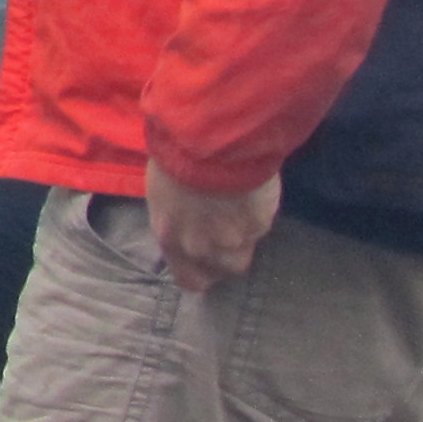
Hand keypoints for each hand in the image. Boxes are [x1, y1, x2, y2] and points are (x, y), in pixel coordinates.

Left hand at [143, 161, 280, 293]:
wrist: (210, 142)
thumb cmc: (175, 157)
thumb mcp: (162, 191)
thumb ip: (175, 217)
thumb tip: (184, 222)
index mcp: (171, 239)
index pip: (188, 279)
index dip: (199, 272)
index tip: (204, 262)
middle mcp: (202, 248)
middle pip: (220, 272)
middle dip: (223, 258)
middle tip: (226, 233)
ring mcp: (233, 240)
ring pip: (242, 255)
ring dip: (243, 240)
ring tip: (240, 213)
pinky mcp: (260, 225)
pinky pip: (259, 226)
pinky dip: (257, 214)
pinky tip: (251, 194)